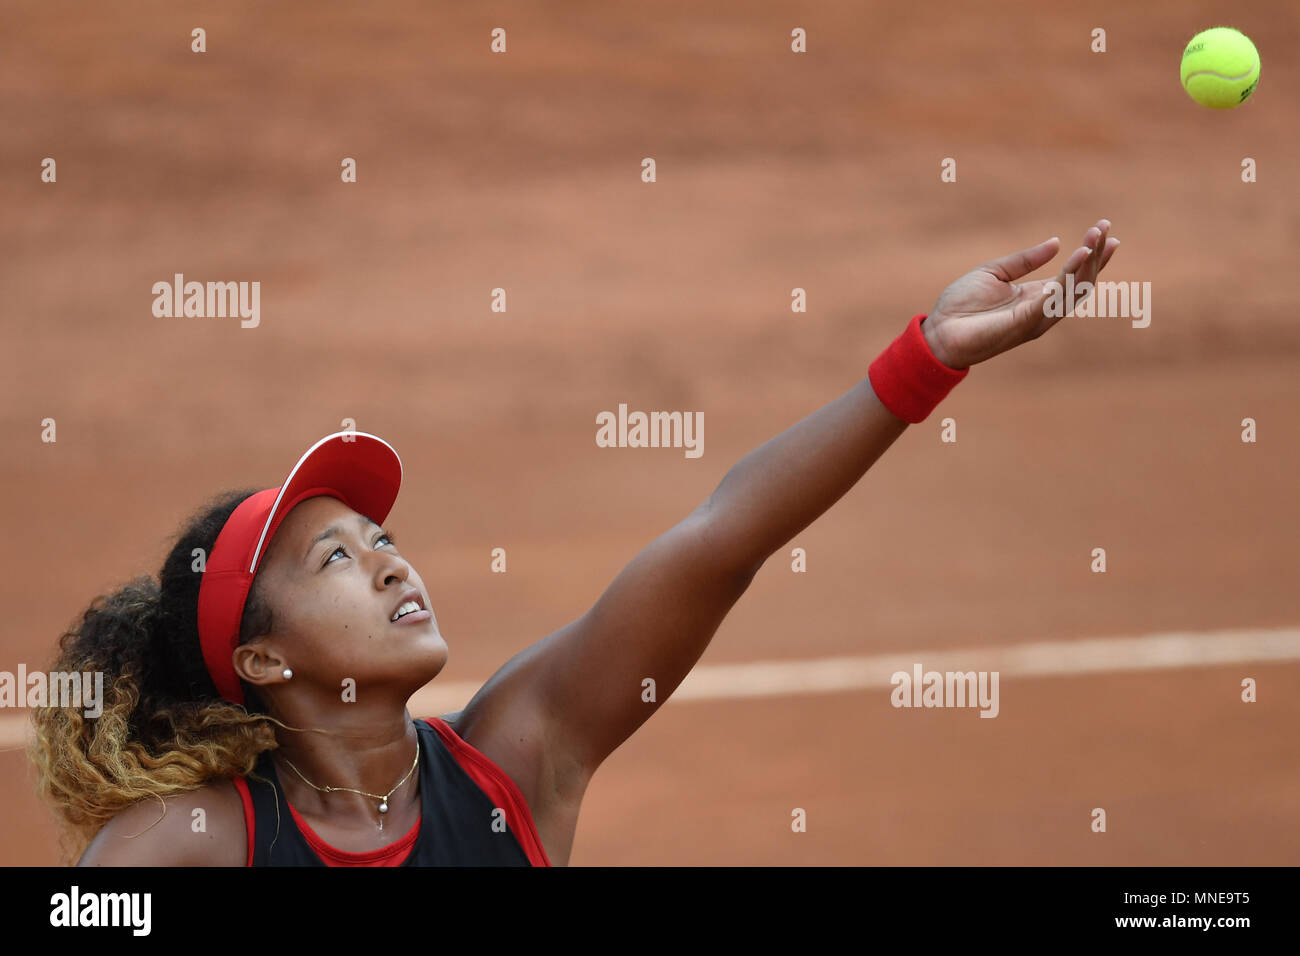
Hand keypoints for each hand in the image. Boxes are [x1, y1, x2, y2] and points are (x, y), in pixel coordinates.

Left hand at [921, 219, 1119, 367]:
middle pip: (1081, 281)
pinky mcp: (1025, 323)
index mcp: (1036, 296)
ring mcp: (1037, 318)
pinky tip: (1076, 257)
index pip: (1074, 274)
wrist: (939, 331)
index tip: (1106, 230)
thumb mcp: (995, 272)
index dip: (1092, 254)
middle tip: (1104, 227)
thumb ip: (1025, 260)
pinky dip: (1066, 279)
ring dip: (1086, 264)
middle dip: (1095, 254)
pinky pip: (1052, 301)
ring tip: (1093, 239)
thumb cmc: (961, 305)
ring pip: (1073, 291)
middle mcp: (1043, 309)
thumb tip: (1056, 242)